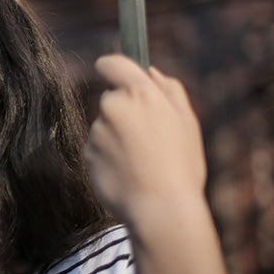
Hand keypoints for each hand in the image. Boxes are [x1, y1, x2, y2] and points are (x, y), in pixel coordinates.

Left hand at [85, 54, 206, 224]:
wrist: (161, 210)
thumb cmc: (180, 166)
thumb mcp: (187, 122)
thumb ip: (169, 90)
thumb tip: (150, 72)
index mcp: (140, 93)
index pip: (111, 64)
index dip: (112, 68)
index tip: (115, 75)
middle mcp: (113, 107)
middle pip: (110, 99)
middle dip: (125, 111)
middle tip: (149, 137)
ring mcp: (96, 132)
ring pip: (104, 126)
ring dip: (117, 137)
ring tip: (142, 161)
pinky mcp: (87, 154)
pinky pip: (97, 149)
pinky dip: (109, 157)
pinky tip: (128, 173)